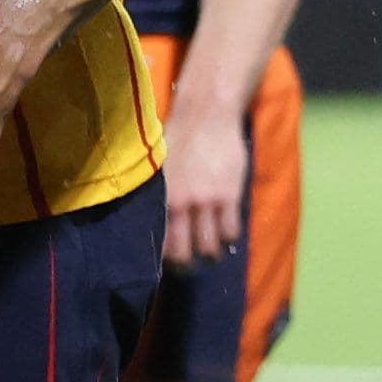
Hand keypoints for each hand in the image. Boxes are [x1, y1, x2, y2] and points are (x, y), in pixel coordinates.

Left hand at [158, 102, 247, 267]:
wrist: (206, 114)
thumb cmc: (179, 138)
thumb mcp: (160, 167)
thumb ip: (159, 193)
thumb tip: (150, 218)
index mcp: (162, 197)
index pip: (159, 241)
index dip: (162, 259)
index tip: (165, 264)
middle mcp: (182, 204)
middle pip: (183, 253)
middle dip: (186, 266)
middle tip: (189, 267)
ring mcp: (208, 202)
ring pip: (210, 247)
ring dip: (210, 256)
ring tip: (211, 255)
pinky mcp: (230, 196)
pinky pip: (231, 231)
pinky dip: (229, 240)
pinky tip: (226, 237)